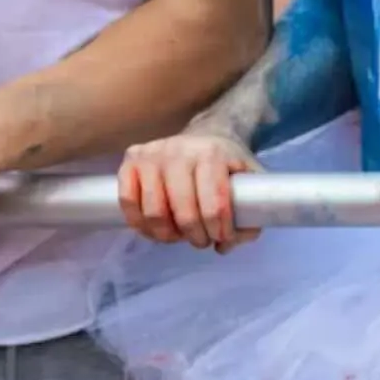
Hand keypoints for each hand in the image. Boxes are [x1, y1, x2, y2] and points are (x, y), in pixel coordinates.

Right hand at [117, 128, 261, 250]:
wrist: (205, 134)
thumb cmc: (227, 163)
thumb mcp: (251, 180)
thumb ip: (252, 212)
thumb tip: (226, 245)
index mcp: (212, 153)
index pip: (214, 206)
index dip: (219, 232)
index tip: (222, 238)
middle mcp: (179, 150)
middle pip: (183, 213)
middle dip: (196, 237)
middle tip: (202, 240)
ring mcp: (151, 154)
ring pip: (153, 211)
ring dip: (168, 235)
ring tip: (180, 235)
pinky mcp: (131, 160)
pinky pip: (127, 201)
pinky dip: (139, 223)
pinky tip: (154, 228)